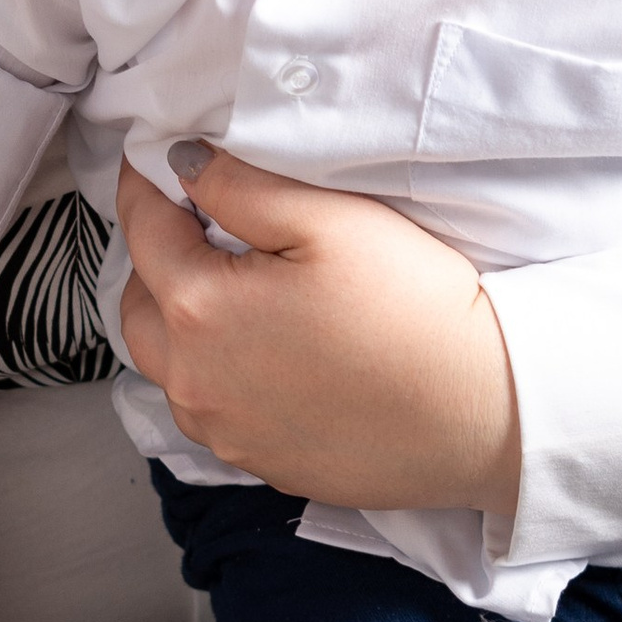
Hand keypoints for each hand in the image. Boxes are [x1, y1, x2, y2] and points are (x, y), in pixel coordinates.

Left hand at [114, 154, 520, 513]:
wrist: (485, 415)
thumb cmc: (416, 312)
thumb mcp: (330, 221)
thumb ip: (241, 187)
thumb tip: (184, 165)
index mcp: (199, 310)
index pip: (144, 230)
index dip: (146, 185)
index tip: (156, 159)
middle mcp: (194, 381)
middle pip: (136, 307)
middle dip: (152, 259)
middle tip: (190, 225)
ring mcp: (224, 432)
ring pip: (166, 366)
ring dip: (175, 322)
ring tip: (221, 288)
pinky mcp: (260, 462)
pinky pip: (210, 409)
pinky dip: (213, 372)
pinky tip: (259, 353)